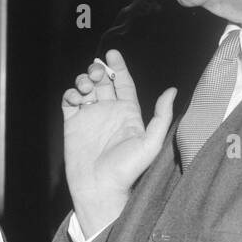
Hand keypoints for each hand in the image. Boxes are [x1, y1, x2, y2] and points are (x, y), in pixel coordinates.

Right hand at [61, 50, 175, 236]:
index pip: (124, 83)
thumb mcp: (151, 142)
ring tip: (87, 87)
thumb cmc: (127, 169)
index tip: (112, 54)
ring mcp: (90, 116)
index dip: (118, 67)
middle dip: (99, 70)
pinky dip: (70, 93)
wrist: (100, 187)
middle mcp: (109, 112)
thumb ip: (162, 115)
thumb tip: (172, 91)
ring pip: (85, 87)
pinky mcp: (72, 123)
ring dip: (84, 80)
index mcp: (128, 113)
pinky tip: (76, 98)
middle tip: (98, 73)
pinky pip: (69, 100)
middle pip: (103, 81)